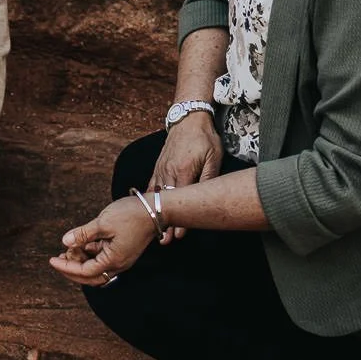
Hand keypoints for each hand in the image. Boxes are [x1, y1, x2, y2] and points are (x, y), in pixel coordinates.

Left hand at [48, 195, 155, 286]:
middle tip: (59, 258)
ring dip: (82, 260)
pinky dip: (91, 252)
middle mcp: (118, 264)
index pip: (84, 272)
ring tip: (70, 247)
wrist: (157, 209)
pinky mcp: (123, 251)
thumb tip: (65, 242)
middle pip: (90, 276)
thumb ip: (83, 234)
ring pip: (96, 267)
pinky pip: (103, 257)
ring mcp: (121, 258)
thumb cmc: (131, 215)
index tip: (52, 260)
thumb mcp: (103, 222)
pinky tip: (83, 242)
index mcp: (113, 260)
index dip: (66, 268)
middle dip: (73, 269)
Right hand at [150, 110, 222, 238]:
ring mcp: (161, 168)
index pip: (180, 200)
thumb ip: (208, 177)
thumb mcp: (213, 157)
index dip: (179, 219)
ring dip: (155, 213)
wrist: (189, 119)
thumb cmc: (205, 138)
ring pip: (157, 196)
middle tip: (164, 240)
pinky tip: (147, 210)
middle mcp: (169, 170)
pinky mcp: (158, 165)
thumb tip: (205, 196)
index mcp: (183, 170)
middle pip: (166, 201)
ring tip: (155, 230)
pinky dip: (149, 199)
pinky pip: (151, 184)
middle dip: (165, 222)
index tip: (178, 236)